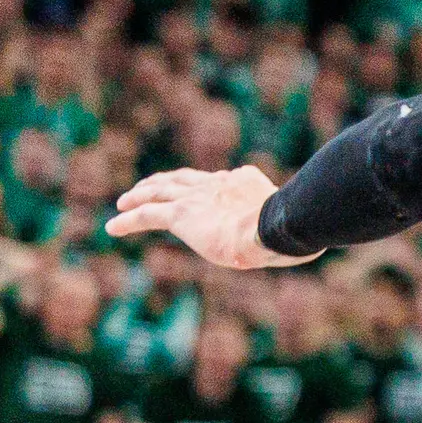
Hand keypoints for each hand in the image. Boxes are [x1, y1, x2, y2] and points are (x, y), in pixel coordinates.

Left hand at [107, 166, 305, 270]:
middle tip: (148, 187)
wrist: (273, 228)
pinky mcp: (181, 215)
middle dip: (163, 182)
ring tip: (124, 202)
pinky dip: (127, 220)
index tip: (194, 191)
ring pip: (159, 192)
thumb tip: (309, 243)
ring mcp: (197, 197)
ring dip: (139, 196)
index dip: (202, 184)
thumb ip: (286, 226)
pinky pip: (146, 215)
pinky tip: (112, 228)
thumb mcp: (290, 225)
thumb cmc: (289, 231)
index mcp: (243, 182)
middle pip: (182, 179)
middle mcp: (217, 184)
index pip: (216, 180)